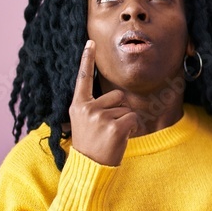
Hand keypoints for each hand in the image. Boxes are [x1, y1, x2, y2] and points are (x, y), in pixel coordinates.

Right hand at [68, 40, 138, 165]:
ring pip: (127, 108)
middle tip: (107, 128)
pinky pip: (133, 118)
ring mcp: (100, 117)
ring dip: (125, 121)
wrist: (89, 167)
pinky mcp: (114, 127)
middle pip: (118, 96)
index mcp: (78, 105)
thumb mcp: (84, 122)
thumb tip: (115, 97)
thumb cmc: (91, 144)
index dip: (87, 60)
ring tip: (111, 135)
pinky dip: (131, 129)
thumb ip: (94, 106)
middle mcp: (87, 108)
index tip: (90, 43)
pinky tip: (120, 139)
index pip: (84, 78)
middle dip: (119, 110)